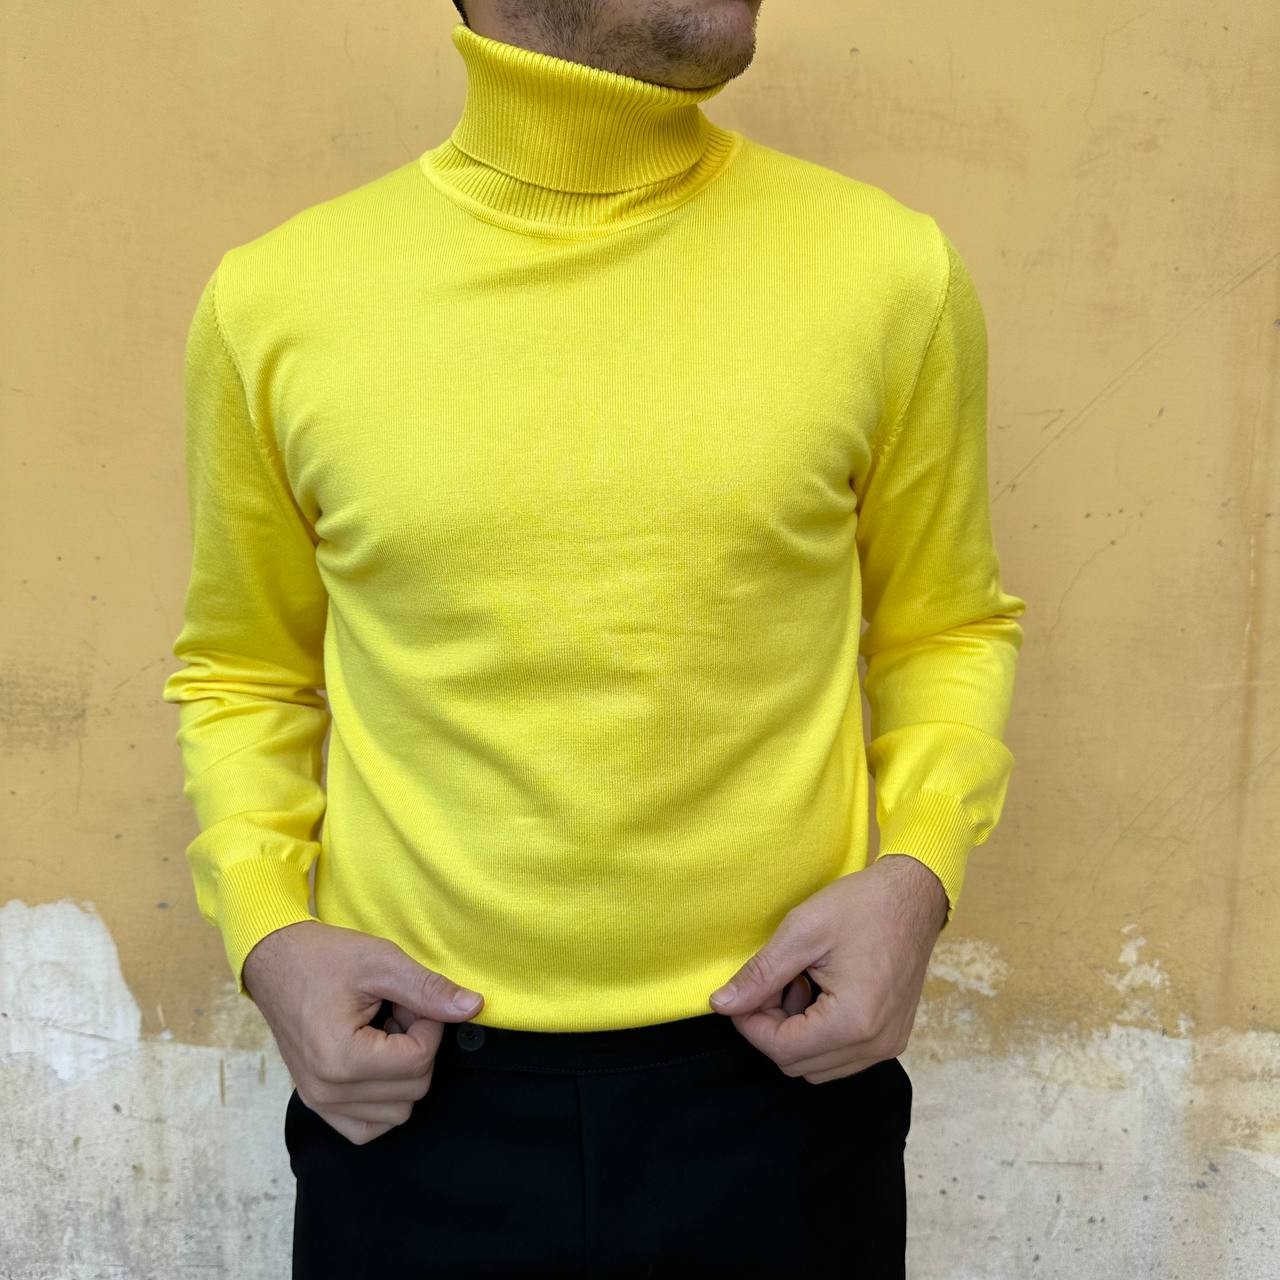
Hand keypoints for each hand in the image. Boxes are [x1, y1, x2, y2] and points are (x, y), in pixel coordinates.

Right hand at [243, 920, 484, 1144]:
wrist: (276, 961)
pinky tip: (376, 1061)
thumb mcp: (382, 962)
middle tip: (395, 1012)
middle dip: (416, 1047)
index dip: (428, 1024)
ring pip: (397, 1113)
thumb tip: (474, 1008)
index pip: (419, 1061)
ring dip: (401, 1073)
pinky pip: (368, 1127)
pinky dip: (384, 1100)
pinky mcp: (317, 1104)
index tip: (409, 999)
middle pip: (413, 1090)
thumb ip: (429, 989)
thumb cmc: (324, 957)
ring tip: (382, 1033)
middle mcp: (327, 1092)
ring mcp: (319, 1103)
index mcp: (340, 1058)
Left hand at [706, 854, 946, 1082]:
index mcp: (854, 1021)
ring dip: (795, 1033)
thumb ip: (760, 974)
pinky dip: (819, 1033)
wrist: (914, 896)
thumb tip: (721, 1005)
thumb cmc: (862, 906)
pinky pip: (841, 1055)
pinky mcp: (891, 1038)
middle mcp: (876, 1045)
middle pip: (797, 1064)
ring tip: (799, 983)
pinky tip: (819, 992)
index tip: (742, 992)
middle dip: (773, 1027)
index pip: (781, 1050)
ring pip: (817, 1066)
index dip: (750, 1024)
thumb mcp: (802, 931)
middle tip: (775, 981)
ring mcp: (888, 1045)